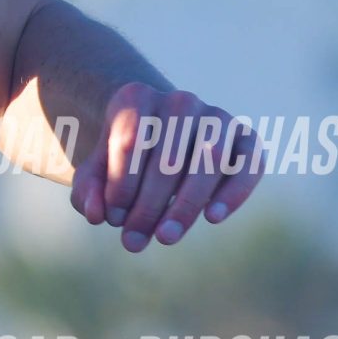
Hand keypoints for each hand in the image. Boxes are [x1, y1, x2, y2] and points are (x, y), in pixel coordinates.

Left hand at [69, 83, 261, 252]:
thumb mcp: (97, 172)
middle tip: (133, 241)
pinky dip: (234, 191)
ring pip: (209, 160)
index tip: (112, 219)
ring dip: (186, 204)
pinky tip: (211, 218)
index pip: (129, 141)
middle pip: (168, 157)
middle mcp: (180, 101)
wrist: (161, 139)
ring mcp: (217, 117)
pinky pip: (249, 164)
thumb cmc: (125, 160)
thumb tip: (96, 214)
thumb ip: (88, 190)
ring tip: (165, 237)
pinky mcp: (246, 138)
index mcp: (137, 97)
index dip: (121, 185)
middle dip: (148, 205)